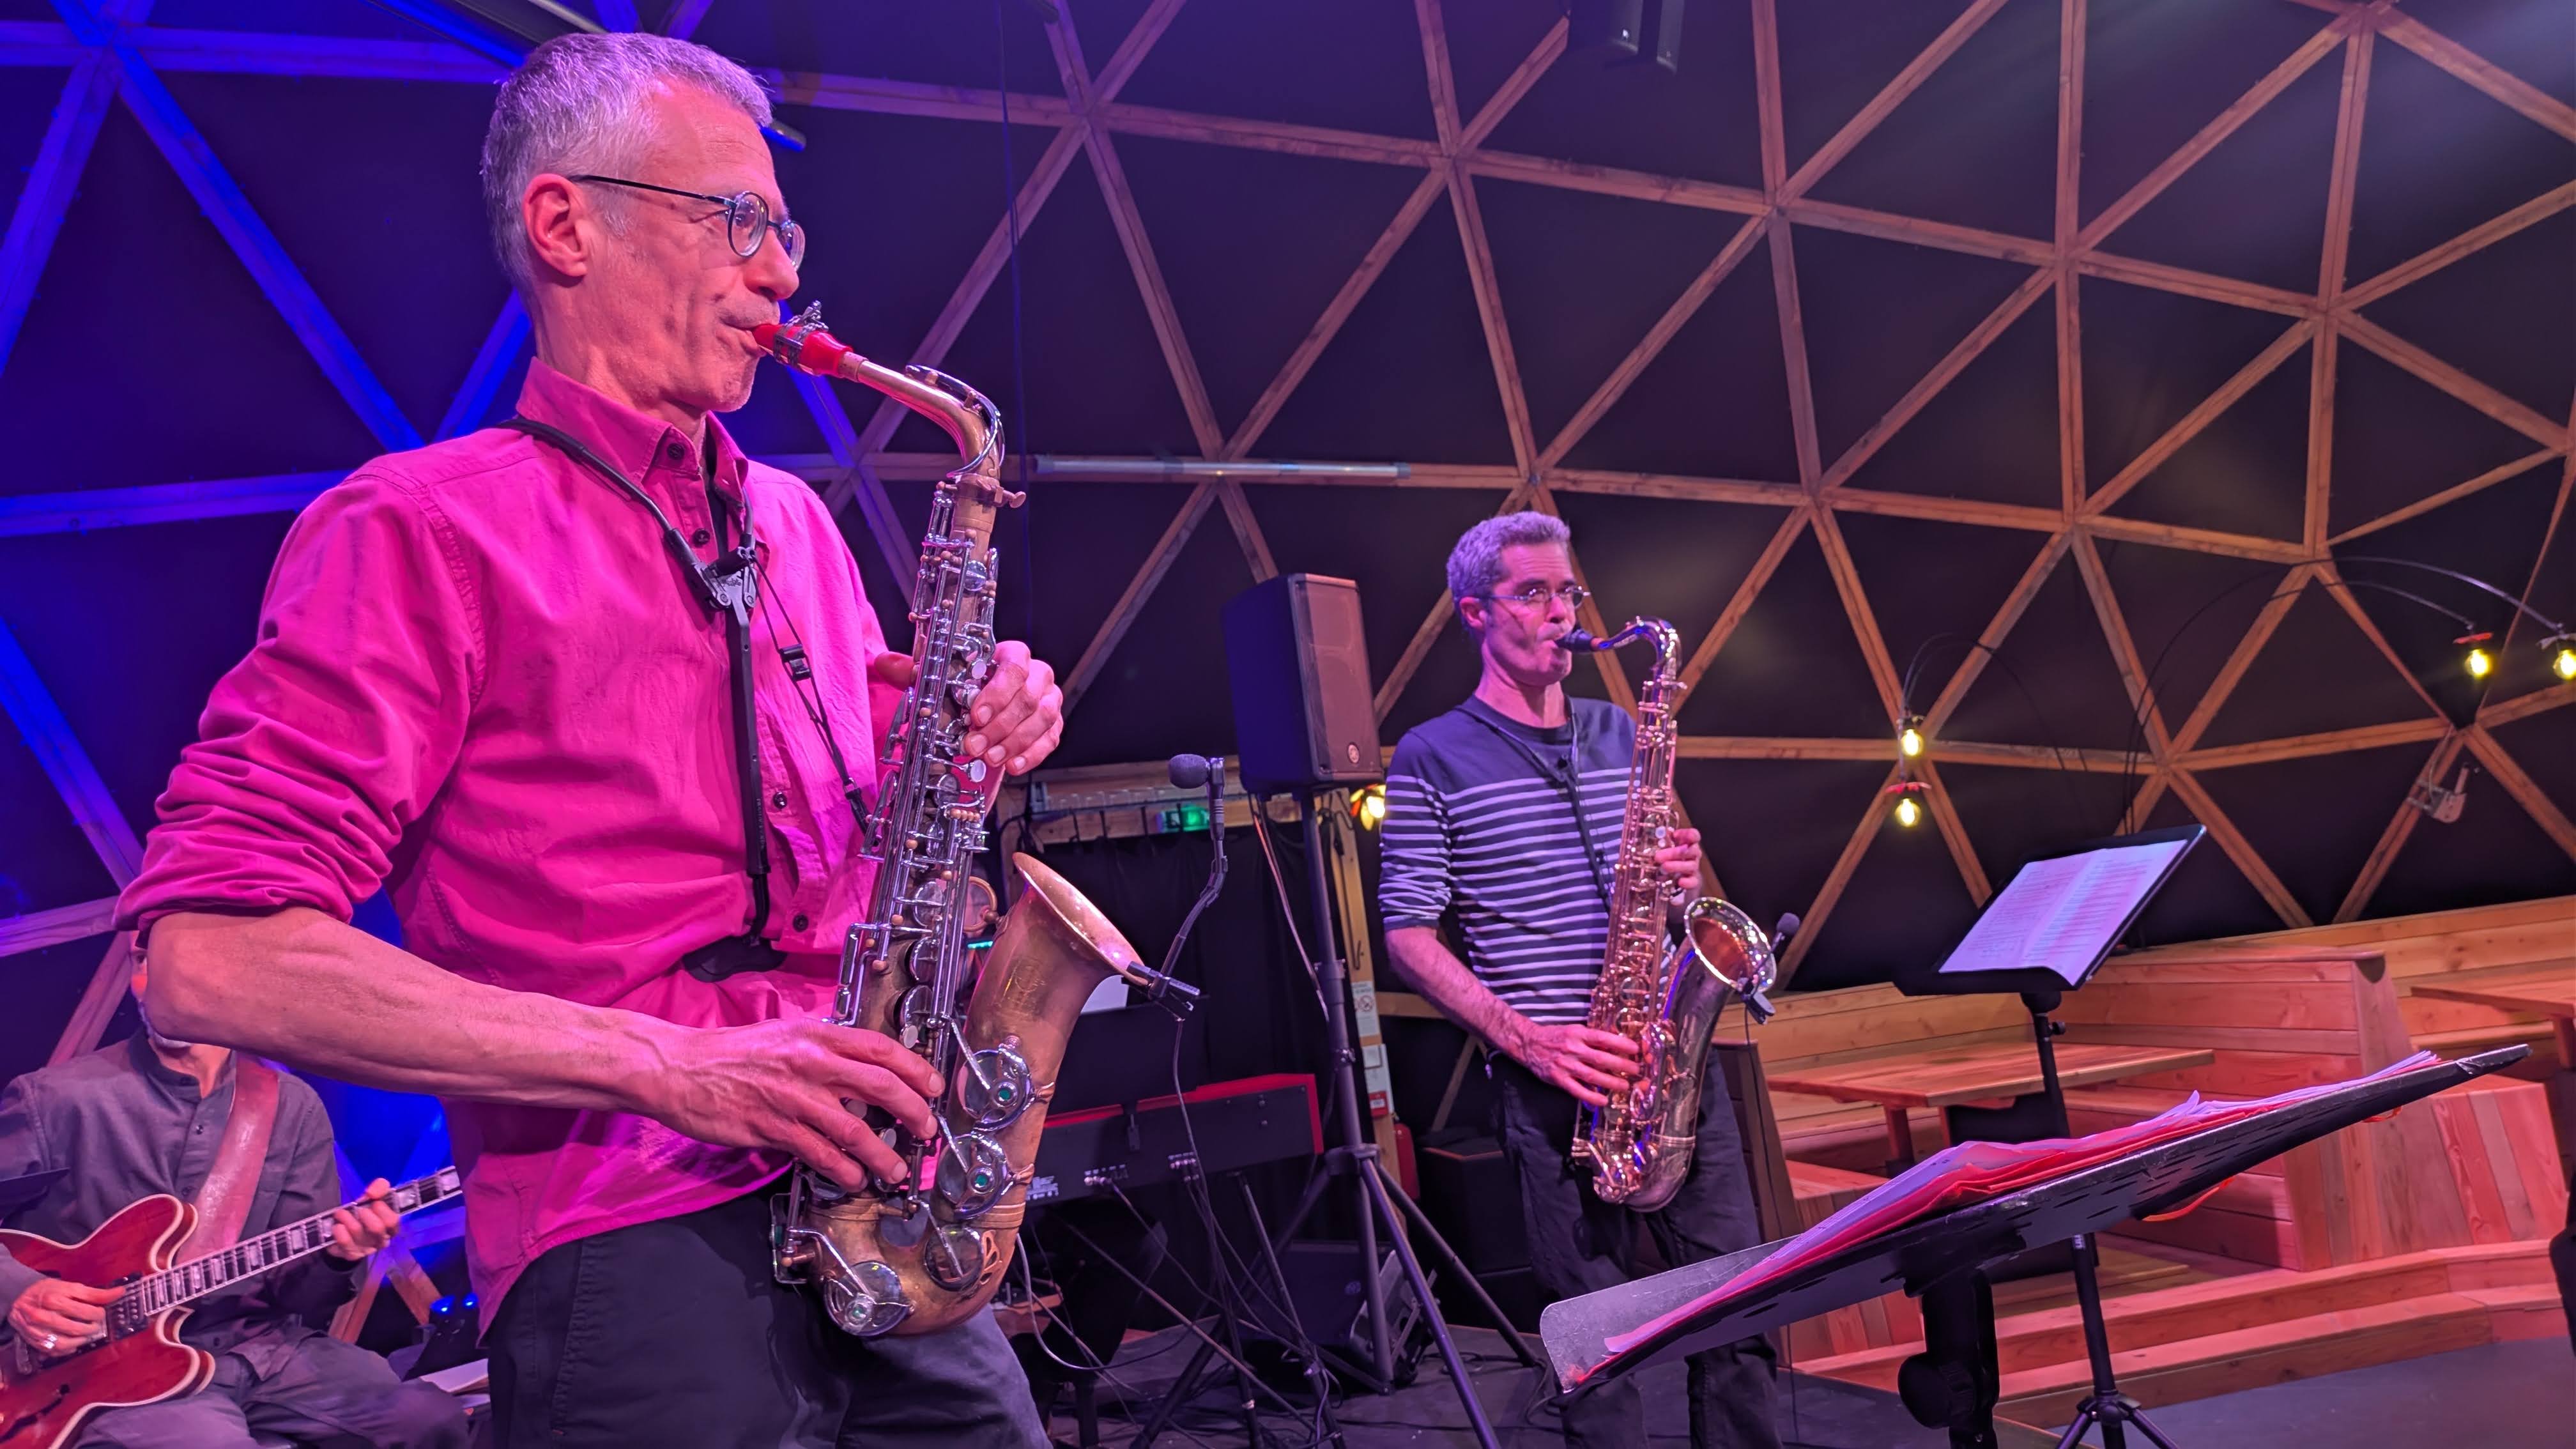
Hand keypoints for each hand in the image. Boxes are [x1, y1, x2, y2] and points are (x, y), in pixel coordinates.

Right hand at [8, 1276, 120, 1356]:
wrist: (19, 1299)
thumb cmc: (48, 1291)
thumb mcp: (71, 1287)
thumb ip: (95, 1293)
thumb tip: (120, 1292)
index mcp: (54, 1300)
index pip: (85, 1311)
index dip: (98, 1313)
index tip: (101, 1312)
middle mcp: (43, 1317)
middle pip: (75, 1328)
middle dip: (91, 1328)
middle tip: (96, 1324)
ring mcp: (37, 1331)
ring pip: (64, 1343)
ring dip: (81, 1341)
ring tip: (88, 1334)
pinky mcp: (34, 1342)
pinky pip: (54, 1351)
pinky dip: (68, 1349)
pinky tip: (74, 1343)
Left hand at [325, 1179, 399, 1261]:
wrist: (345, 1231)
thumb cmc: (365, 1212)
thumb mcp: (375, 1196)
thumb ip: (380, 1187)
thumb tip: (372, 1193)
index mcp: (391, 1228)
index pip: (392, 1221)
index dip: (382, 1209)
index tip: (373, 1201)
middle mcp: (381, 1241)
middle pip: (377, 1228)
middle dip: (365, 1214)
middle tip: (358, 1209)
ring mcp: (366, 1250)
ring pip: (358, 1233)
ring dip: (347, 1218)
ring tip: (340, 1213)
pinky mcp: (351, 1255)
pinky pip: (344, 1243)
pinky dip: (339, 1231)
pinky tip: (337, 1226)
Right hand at [641, 1018, 945, 1190]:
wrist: (680, 1069)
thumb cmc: (733, 1052)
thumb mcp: (785, 1034)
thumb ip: (824, 1047)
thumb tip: (864, 1065)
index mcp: (817, 1035)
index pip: (881, 1048)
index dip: (915, 1068)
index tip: (933, 1087)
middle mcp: (810, 1063)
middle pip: (881, 1086)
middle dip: (913, 1111)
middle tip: (926, 1130)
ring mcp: (792, 1098)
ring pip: (855, 1130)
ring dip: (882, 1155)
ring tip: (895, 1170)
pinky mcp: (772, 1129)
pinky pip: (819, 1154)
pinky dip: (843, 1170)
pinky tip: (853, 1178)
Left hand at [869, 640, 1061, 776]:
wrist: (986, 708)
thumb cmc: (968, 688)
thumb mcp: (940, 679)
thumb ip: (915, 672)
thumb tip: (886, 663)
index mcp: (1011, 656)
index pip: (1015, 665)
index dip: (997, 691)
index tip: (976, 714)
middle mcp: (1035, 675)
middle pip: (1028, 697)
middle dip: (999, 726)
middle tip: (974, 744)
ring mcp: (1048, 700)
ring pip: (1042, 719)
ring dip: (1014, 742)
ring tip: (989, 757)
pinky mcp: (1052, 725)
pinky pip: (1050, 739)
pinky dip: (1031, 755)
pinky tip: (1011, 765)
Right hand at [1507, 1020, 1641, 1107]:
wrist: (1529, 1044)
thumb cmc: (1555, 1036)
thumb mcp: (1574, 1031)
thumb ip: (1591, 1039)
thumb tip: (1614, 1046)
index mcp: (1578, 1034)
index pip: (1603, 1038)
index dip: (1620, 1043)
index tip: (1635, 1049)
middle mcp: (1573, 1048)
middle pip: (1601, 1058)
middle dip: (1621, 1065)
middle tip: (1636, 1070)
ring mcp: (1565, 1065)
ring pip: (1592, 1075)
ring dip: (1611, 1082)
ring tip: (1625, 1086)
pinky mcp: (1558, 1079)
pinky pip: (1577, 1090)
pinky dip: (1591, 1096)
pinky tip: (1603, 1100)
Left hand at [1652, 827, 1701, 898]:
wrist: (1678, 877)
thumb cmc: (1669, 857)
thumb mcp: (1664, 848)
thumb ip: (1659, 842)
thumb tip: (1641, 837)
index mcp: (1687, 843)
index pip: (1694, 835)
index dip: (1688, 834)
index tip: (1675, 835)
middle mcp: (1693, 854)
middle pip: (1691, 850)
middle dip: (1675, 852)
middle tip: (1658, 857)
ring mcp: (1694, 867)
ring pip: (1691, 865)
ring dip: (1677, 866)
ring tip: (1664, 867)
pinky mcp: (1693, 881)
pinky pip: (1694, 881)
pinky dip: (1688, 882)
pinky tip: (1680, 882)